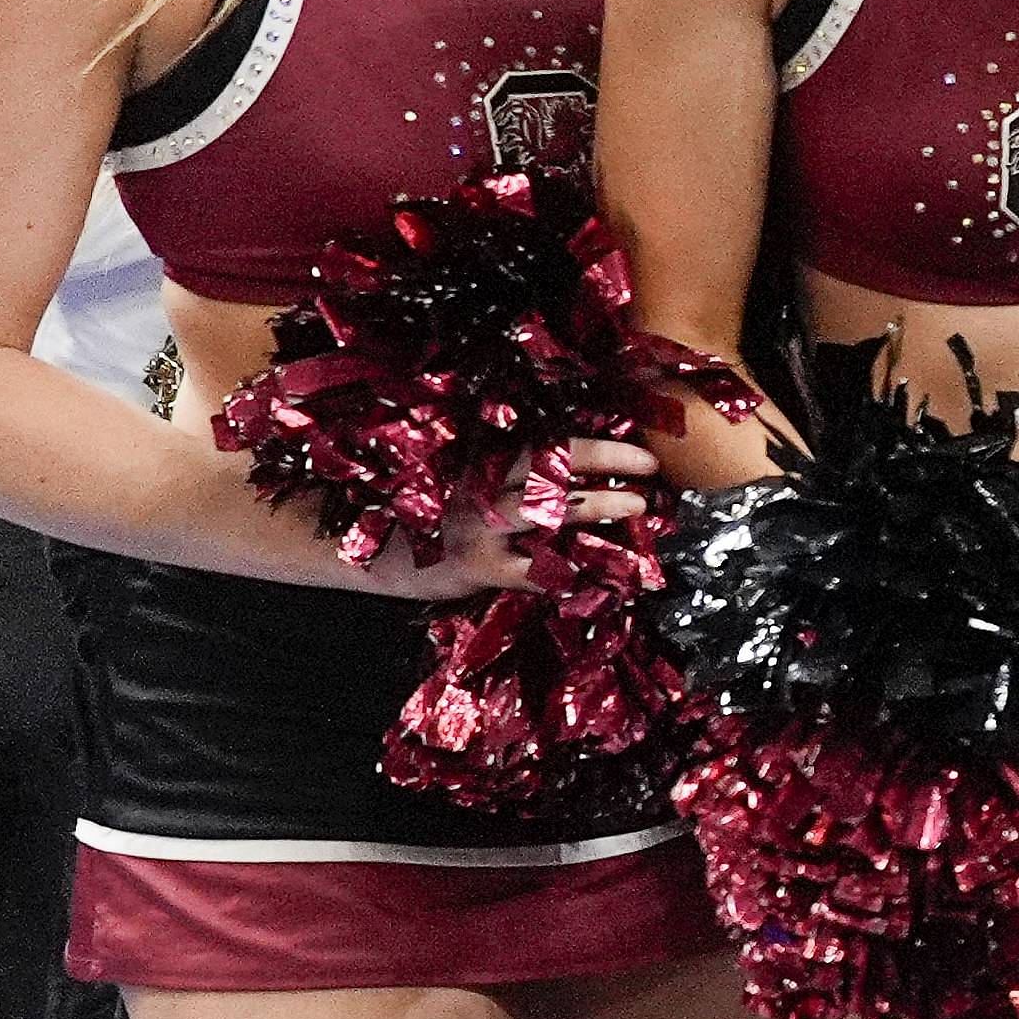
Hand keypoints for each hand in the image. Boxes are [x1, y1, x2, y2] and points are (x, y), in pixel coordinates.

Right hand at [364, 436, 660, 601]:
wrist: (367, 549)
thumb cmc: (431, 514)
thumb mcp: (467, 482)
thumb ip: (514, 476)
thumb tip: (589, 477)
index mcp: (485, 460)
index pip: (550, 444)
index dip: (600, 447)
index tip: (644, 454)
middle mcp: (482, 484)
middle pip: (551, 464)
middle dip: (605, 462)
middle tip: (651, 470)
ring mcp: (480, 525)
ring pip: (545, 509)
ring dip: (595, 505)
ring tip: (635, 505)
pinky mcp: (478, 566)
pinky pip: (534, 570)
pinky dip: (569, 571)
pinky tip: (601, 574)